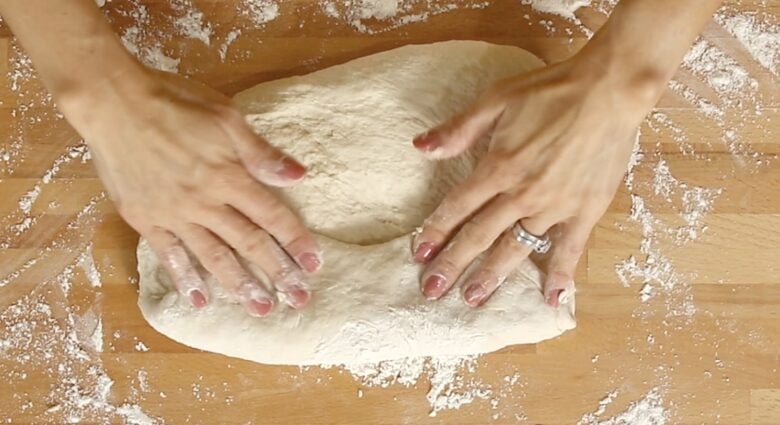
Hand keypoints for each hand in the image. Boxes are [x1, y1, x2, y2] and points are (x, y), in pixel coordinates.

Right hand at [61, 69, 321, 316]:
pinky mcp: (145, 220)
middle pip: (249, 243)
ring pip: (214, 257)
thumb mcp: (226, 117)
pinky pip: (169, 255)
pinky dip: (185, 279)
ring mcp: (174, 215)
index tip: (315, 265)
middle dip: (277, 273)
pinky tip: (199, 300)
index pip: (272, 216)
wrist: (113, 104)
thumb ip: (261, 153)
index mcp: (229, 176)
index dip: (296, 241)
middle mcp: (206, 203)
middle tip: (298, 300)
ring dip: (239, 285)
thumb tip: (299, 176)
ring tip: (261, 308)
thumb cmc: (174, 103)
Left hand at [411, 55, 661, 307]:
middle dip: (452, 265)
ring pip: (516, 248)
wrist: (610, 90)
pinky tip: (551, 299)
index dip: (436, 230)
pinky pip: (569, 249)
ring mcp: (555, 206)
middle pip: (479, 235)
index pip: (458, 206)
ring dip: (492, 276)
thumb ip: (459, 129)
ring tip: (472, 299)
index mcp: (499, 166)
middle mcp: (522, 193)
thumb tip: (420, 147)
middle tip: (431, 290)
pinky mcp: (586, 211)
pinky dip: (560, 275)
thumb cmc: (552, 90)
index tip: (419, 254)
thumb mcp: (497, 99)